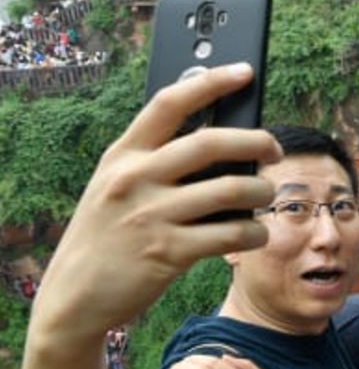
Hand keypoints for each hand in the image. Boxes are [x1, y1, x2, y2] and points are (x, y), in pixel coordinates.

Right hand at [30, 63, 280, 349]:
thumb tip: (222, 139)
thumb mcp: (116, 186)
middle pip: (212, 142)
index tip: (244, 72)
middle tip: (274, 150)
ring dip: (262, 192)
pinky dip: (254, 233)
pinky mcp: (168, 252)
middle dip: (257, 141)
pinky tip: (255, 234)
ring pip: (232, 189)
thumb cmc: (107, 235)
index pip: (170, 102)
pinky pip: (231, 233)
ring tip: (264, 197)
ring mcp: (151, 215)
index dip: (211, 81)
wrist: (73, 297)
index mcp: (123, 155)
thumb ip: (155, 160)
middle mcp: (135, 178)